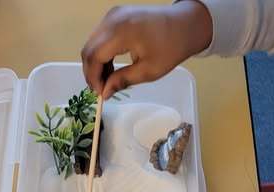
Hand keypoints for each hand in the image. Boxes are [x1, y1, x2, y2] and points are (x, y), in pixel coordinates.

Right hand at [81, 2, 212, 98]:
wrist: (184, 24)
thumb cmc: (170, 48)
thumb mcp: (149, 71)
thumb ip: (123, 80)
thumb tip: (105, 93)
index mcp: (122, 32)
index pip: (94, 56)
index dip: (93, 77)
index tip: (100, 94)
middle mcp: (113, 19)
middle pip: (88, 49)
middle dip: (92, 72)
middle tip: (102, 90)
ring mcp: (113, 15)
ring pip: (92, 44)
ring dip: (96, 64)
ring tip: (108, 81)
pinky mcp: (115, 16)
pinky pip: (99, 37)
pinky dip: (101, 54)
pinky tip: (110, 68)